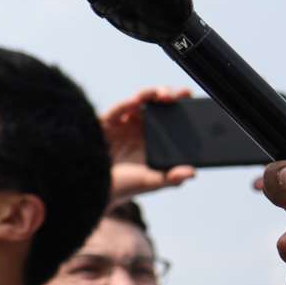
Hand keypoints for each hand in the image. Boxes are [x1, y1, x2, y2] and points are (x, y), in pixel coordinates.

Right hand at [101, 85, 197, 201]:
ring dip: (148, 95)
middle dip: (166, 95)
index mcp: (153, 140)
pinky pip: (116, 111)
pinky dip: (125, 105)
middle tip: (175, 96)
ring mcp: (122, 124)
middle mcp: (139, 128)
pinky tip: (135, 102)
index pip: (169, 117)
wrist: (94, 189)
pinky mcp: (105, 124)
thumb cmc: (123, 187)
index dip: (180, 105)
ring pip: (137, 102)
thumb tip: (192, 172)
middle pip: (155, 104)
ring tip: (157, 95)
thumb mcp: (151, 182)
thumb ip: (172, 178)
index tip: (189, 97)